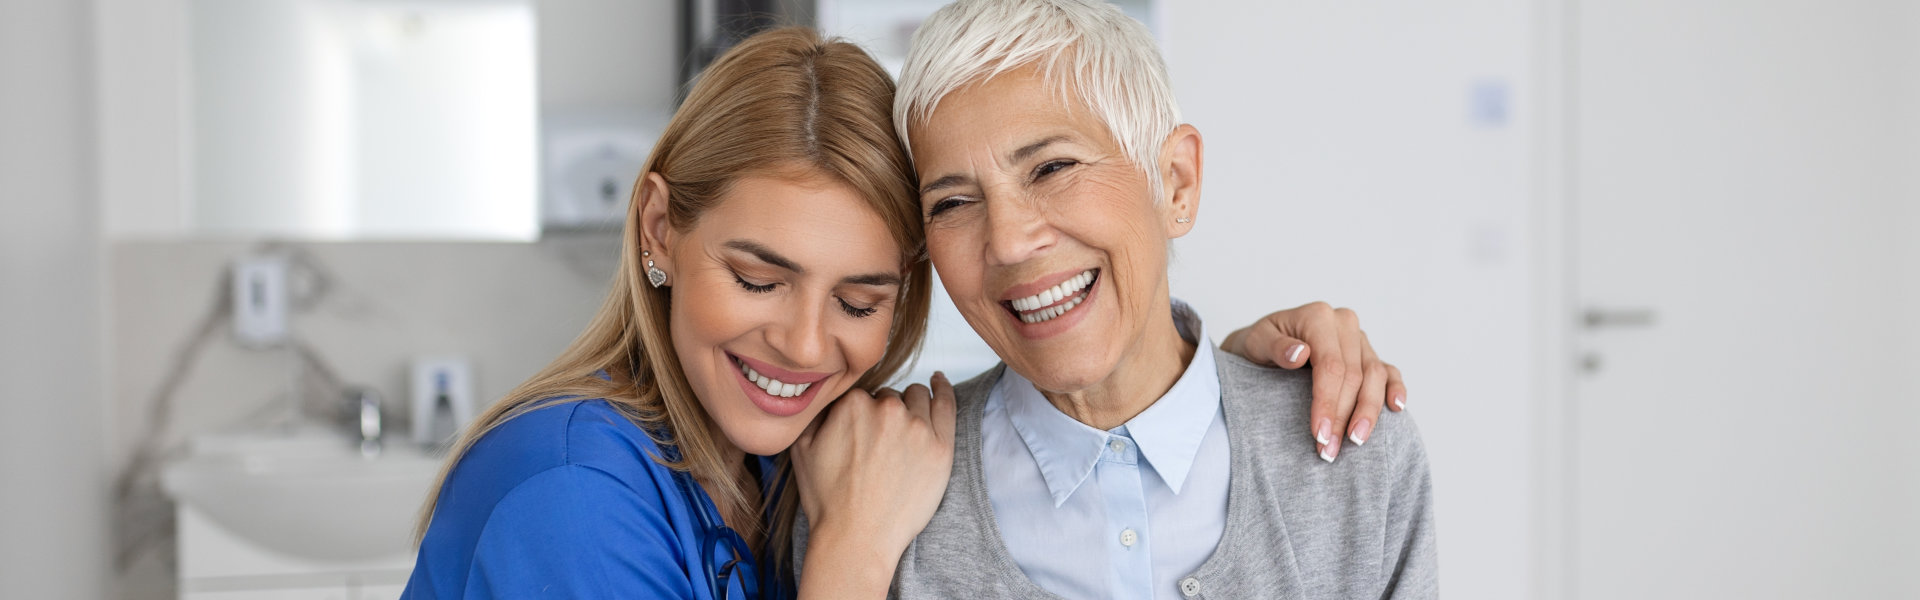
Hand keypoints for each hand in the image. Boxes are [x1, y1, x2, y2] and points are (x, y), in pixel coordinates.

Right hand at [790, 373, 956, 597]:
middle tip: (880, 447)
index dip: (861, 417)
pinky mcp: (941, 446)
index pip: (864, 395)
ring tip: (904, 434)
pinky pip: (946, 403)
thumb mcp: (802, 448)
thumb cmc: (828, 500)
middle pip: (891, 397)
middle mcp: (887, 409)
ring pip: (917, 398)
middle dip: (886, 415)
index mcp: (852, 403)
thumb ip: (816, 412)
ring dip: (911, 408)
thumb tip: (827, 393)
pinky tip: (939, 382)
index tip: (861, 437)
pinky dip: (942, 389)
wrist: (856, 539)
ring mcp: (918, 427)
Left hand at [1220, 302, 1406, 461]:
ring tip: (1356, 441)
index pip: (1331, 366)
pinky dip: (1394, 389)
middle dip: (1343, 416)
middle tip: (1329, 450)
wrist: (1261, 347)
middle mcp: (1344, 324)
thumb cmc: (1257, 346)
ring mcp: (1359, 340)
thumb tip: (1299, 353)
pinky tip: (1395, 407)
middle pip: (1354, 375)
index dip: (1327, 402)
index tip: (1319, 434)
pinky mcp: (1367, 355)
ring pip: (1375, 376)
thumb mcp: (1254, 343)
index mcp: (1318, 317)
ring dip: (1368, 413)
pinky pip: (1388, 371)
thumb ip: (1275, 346)